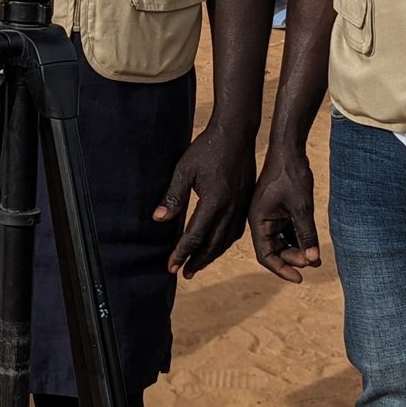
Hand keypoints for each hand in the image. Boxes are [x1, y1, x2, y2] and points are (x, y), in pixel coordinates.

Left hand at [154, 124, 256, 277]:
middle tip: (183, 273)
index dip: (182, 253)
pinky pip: (236, 231)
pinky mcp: (246, 202)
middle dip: (196, 261)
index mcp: (214, 202)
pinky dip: (224, 243)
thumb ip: (173, 196)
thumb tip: (159, 219)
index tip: (171, 267)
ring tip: (198, 264)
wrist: (236, 133)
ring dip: (211, 255)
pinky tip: (217, 245)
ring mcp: (241, 206)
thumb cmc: (207, 149)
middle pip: (212, 245)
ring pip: (226, 240)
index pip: (195, 236)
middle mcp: (230, 209)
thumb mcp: (185, 169)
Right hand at [247, 146, 321, 282]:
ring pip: (282, 241)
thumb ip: (306, 234)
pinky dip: (299, 239)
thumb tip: (313, 260)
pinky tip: (312, 246)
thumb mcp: (301, 207)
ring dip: (297, 251)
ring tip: (315, 259)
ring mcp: (269, 215)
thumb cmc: (291, 175)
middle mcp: (261, 220)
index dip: (281, 269)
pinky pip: (287, 231)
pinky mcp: (279, 210)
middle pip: (274, 250)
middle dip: (292, 259)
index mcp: (258, 220)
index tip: (299, 278)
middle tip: (312, 261)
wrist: (289, 149)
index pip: (265, 255)